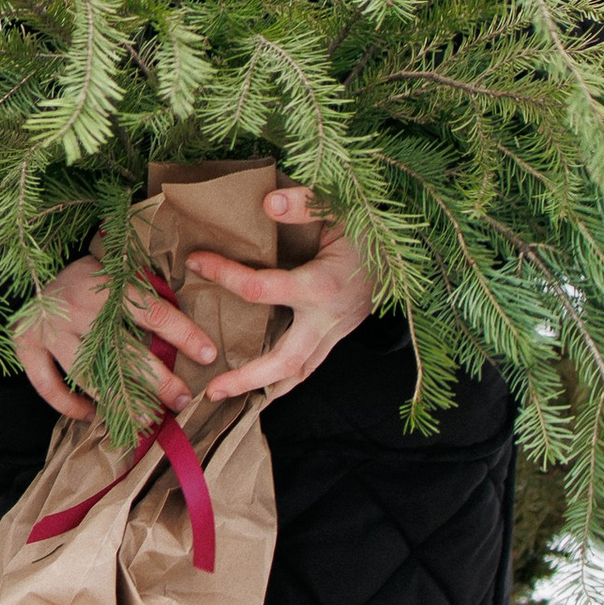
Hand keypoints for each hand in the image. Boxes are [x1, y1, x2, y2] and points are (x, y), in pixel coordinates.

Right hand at [13, 251, 220, 424]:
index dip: (183, 335)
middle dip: (158, 380)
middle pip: (124, 351)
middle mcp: (77, 307)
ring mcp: (49, 328)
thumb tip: (184, 328)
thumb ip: (143, 293)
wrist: (29, 262)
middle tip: (182, 400)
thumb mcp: (116, 269)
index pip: (153, 313)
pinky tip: (91, 414)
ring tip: (147, 419)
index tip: (208, 355)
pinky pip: (47, 384)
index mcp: (106, 283)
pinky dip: (68, 404)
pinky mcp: (26, 343)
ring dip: (119, 400)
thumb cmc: (86, 271)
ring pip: (88, 374)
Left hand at [189, 185, 375, 403]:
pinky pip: (308, 366)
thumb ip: (306, 204)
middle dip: (247, 379)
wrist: (407, 249)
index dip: (225, 275)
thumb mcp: (341, 207)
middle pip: (285, 362)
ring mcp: (336, 332)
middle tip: (211, 389)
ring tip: (229, 400)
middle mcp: (328, 319)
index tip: (196, 262)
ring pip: (299, 374)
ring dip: (265, 390)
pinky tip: (260, 387)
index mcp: (322, 285)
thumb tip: (269, 204)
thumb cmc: (370, 226)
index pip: (262, 290)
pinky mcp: (337, 336)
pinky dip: (283, 380)